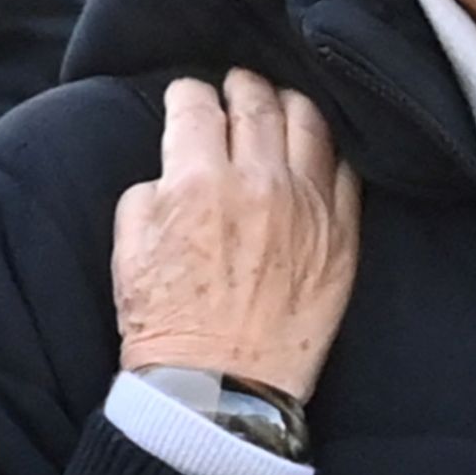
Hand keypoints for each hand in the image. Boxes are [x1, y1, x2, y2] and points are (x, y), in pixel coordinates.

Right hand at [113, 71, 361, 401]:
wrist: (219, 388)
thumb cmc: (167, 324)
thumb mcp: (128, 248)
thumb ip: (151, 191)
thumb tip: (175, 166)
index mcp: (198, 181)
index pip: (196, 105)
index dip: (188, 93)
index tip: (188, 98)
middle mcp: (259, 182)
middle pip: (256, 102)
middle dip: (241, 85)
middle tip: (236, 86)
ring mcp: (308, 207)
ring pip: (309, 122)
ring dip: (289, 104)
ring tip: (281, 104)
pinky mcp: (342, 235)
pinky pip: (347, 171)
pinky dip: (330, 150)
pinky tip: (319, 148)